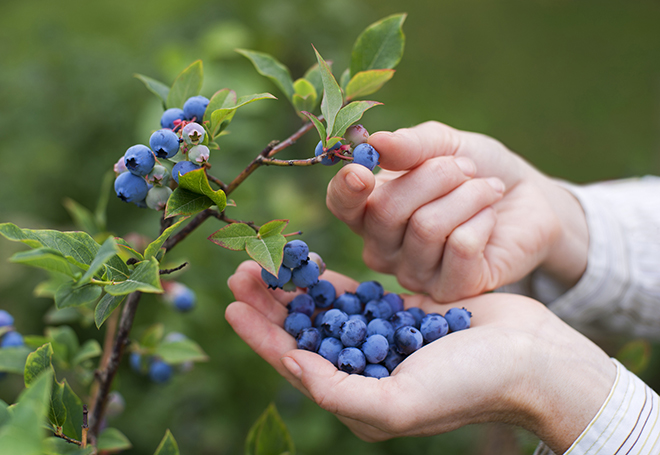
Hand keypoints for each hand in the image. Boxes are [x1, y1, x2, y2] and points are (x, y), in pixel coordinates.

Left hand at [225, 261, 614, 453]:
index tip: (231, 305)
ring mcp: (381, 340)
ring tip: (266, 261)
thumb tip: (292, 365)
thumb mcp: (398, 402)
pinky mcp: (400, 313)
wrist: (529, 358)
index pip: (294, 364)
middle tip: (241, 271)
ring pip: (324, 311)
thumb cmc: (468, 386)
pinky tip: (309, 264)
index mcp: (358, 398)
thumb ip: (339, 390)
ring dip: (294, 288)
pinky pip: (356, 295)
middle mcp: (364, 370)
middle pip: (303, 333)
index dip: (260, 336)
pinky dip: (331, 281)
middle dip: (270, 304)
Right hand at [327, 121, 588, 300]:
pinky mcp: (451, 290)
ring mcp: (414, 274)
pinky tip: (490, 219)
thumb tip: (375, 143)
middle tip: (466, 169)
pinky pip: (460, 247)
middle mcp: (384, 248)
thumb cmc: (477, 170)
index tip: (362, 171)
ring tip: (487, 189)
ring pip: (427, 227)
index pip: (341, 205)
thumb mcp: (445, 145)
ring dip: (467, 195)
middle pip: (387, 211)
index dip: (346, 190)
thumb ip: (410, 145)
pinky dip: (482, 220)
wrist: (527, 199)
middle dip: (435, 176)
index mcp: (371, 209)